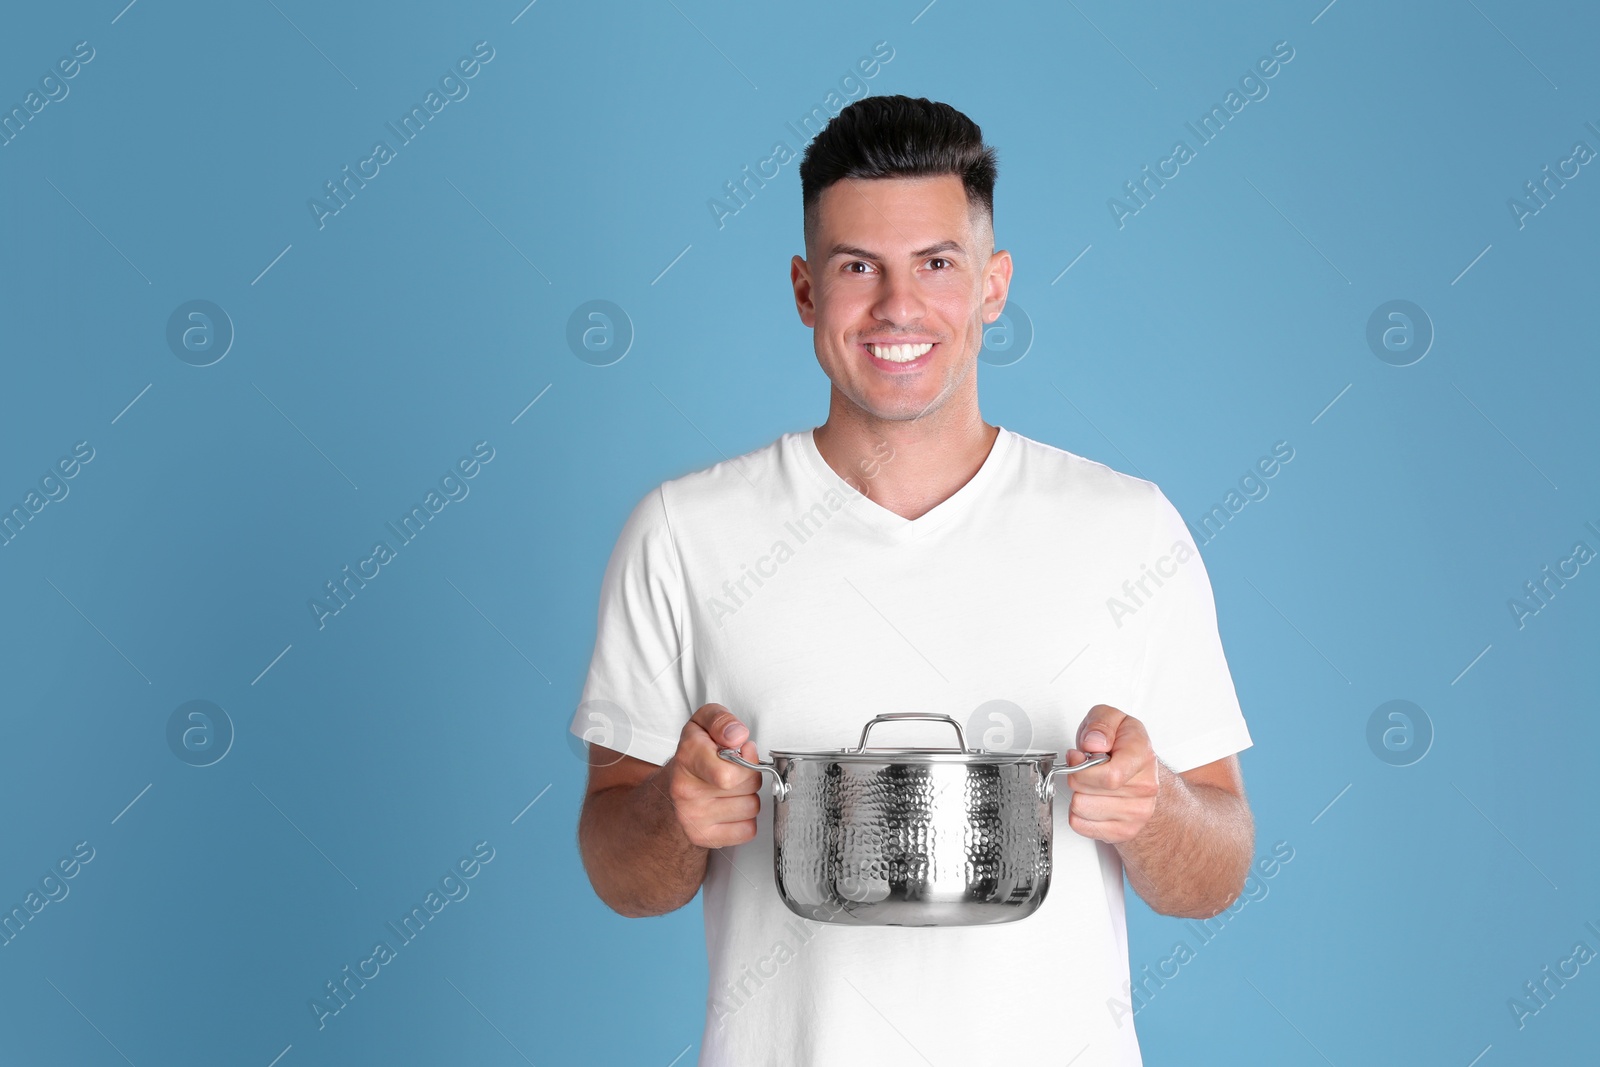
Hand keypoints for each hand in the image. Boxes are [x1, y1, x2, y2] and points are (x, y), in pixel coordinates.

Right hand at [663, 703, 762, 848]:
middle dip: (750, 775)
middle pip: (748, 787)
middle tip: (735, 769)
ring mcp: (693, 818)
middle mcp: (686, 791)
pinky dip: (745, 820)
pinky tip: (730, 806)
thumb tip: (738, 736)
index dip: (747, 760)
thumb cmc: (694, 754)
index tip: (743, 751)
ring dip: (748, 797)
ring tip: (730, 788)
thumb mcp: (704, 722)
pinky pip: (747, 830)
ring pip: (751, 808)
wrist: (672, 786)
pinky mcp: (703, 838)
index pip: (729, 775)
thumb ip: (722, 721)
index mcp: (687, 759)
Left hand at [1063, 704, 1160, 844]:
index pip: (1110, 777)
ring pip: (1080, 809)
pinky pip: (1080, 825)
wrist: (1142, 772)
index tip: (1078, 757)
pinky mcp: (1124, 832)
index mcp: (1142, 757)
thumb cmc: (1124, 746)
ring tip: (1091, 783)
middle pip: (1086, 793)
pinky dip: (1079, 812)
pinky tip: (1092, 799)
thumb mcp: (1112, 718)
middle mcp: (1145, 788)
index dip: (1082, 768)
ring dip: (1078, 794)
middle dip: (1076, 777)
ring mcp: (1137, 813)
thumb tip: (1093, 743)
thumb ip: (1101, 723)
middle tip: (1087, 768)